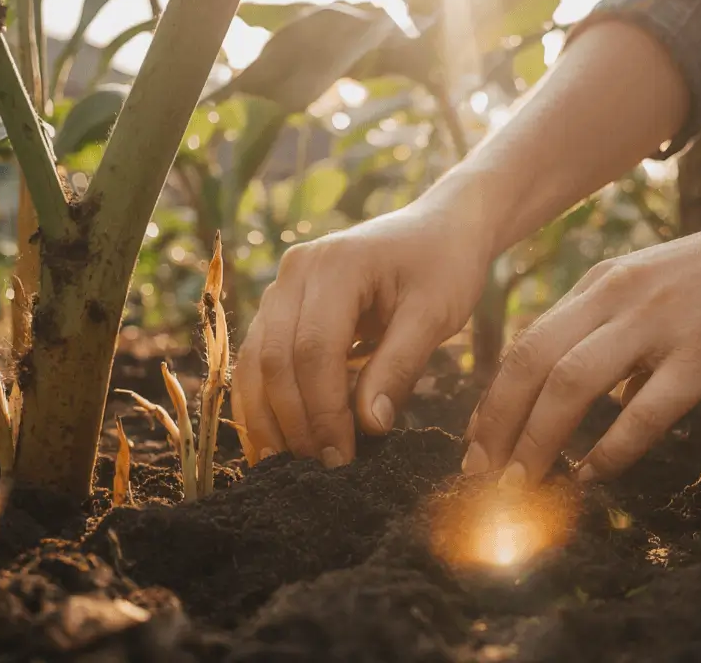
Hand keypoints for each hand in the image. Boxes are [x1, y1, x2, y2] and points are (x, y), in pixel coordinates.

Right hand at [232, 202, 492, 466]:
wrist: (439, 230)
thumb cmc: (444, 267)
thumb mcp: (434, 314)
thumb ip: (399, 366)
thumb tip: (369, 427)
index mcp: (336, 265)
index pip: (314, 350)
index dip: (324, 410)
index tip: (344, 458)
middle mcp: (296, 271)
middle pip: (275, 359)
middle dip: (295, 422)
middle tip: (320, 471)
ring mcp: (282, 285)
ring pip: (255, 362)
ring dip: (268, 418)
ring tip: (288, 467)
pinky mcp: (281, 305)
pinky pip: (259, 358)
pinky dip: (264, 401)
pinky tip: (277, 441)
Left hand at [462, 218, 700, 486]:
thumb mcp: (651, 291)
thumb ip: (614, 336)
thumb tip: (597, 404)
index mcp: (598, 287)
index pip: (526, 346)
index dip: (495, 401)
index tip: (477, 446)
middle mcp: (615, 300)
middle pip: (532, 363)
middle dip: (499, 424)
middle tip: (482, 475)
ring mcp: (656, 325)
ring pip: (572, 384)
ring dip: (539, 440)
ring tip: (523, 483)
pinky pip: (643, 411)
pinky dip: (610, 449)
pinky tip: (593, 477)